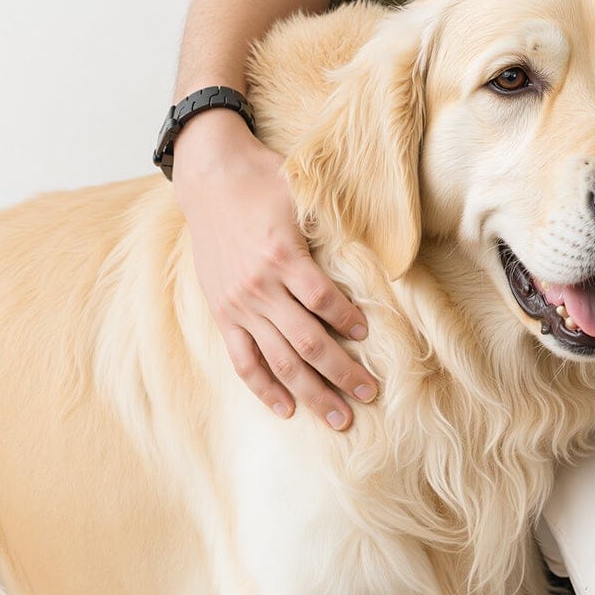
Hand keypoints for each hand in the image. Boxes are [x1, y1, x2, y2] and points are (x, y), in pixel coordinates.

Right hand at [171, 110, 378, 429]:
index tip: (368, 334)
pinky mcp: (223, 315)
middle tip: (370, 394)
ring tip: (340, 417)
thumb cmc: (265, 183)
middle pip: (308, 343)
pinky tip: (287, 409)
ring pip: (279, 361)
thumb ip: (336, 224)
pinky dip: (264, 388)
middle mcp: (259, 287)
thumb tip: (383, 242)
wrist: (210, 177)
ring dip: (312, 393)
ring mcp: (239, 306)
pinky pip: (243, 361)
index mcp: (282, 257)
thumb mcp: (305, 193)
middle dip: (343, 373)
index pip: (323, 301)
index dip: (348, 320)